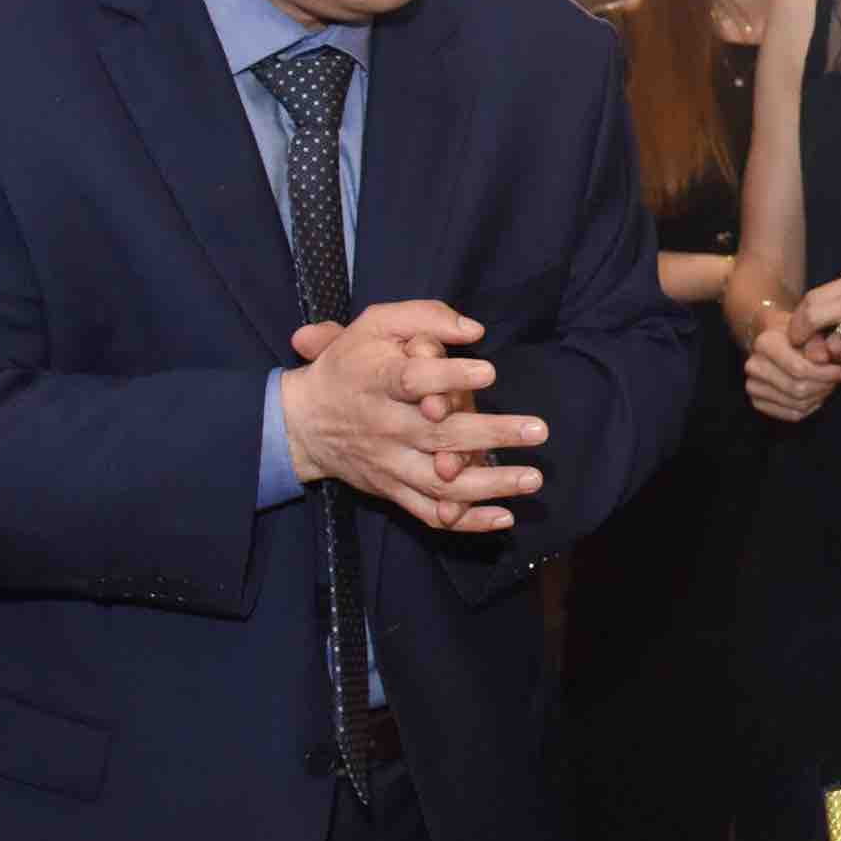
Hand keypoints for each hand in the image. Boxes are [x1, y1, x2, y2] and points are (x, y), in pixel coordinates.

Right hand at [279, 301, 543, 531]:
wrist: (303, 420)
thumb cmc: (351, 363)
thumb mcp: (376, 326)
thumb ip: (424, 318)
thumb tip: (473, 331)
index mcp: (378, 380)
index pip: (414, 379)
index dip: (449, 377)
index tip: (489, 372)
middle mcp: (384, 426)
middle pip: (438, 435)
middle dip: (490, 434)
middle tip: (537, 430)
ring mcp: (389, 464)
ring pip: (439, 483)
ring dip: (489, 484)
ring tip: (532, 478)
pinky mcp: (392, 490)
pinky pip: (429, 514)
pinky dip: (467, 521)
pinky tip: (505, 517)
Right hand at [742, 301, 840, 422]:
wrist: (775, 340)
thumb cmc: (798, 334)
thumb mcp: (811, 330)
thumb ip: (818, 344)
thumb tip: (823, 359)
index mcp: (765, 344)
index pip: (799, 369)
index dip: (826, 374)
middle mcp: (753, 366)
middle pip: (798, 389)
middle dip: (824, 386)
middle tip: (838, 379)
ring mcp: (753, 386)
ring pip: (797, 404)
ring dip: (819, 397)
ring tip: (828, 384)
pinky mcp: (757, 401)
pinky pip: (792, 414)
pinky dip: (810, 407)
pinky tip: (816, 394)